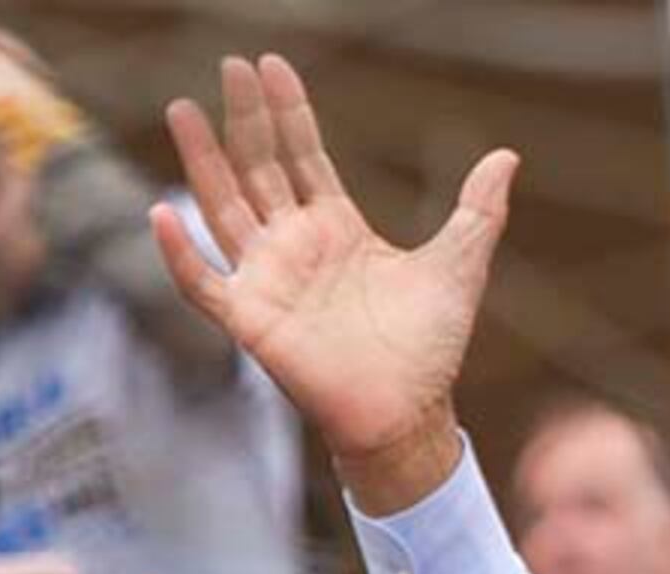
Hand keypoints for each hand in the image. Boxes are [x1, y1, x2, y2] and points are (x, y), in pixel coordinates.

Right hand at [153, 56, 518, 510]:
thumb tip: (507, 156)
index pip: (302, 156)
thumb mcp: (459, 267)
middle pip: (259, 167)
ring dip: (201, 161)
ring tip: (183, 110)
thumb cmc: (430, 347)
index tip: (270, 65)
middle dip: (244, 118)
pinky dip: (180, 253)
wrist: (412, 414)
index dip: (287, 112)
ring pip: (223, 206)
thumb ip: (479, 211)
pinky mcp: (251, 319)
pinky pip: (203, 283)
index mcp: (337, 227)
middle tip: (230, 65)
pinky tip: (162, 213)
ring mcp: (269, 279)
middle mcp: (295, 245)